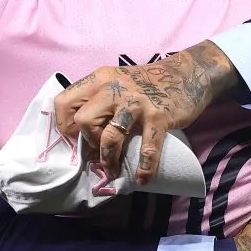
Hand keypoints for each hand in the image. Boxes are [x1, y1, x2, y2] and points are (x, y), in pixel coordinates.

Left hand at [54, 40, 240, 182]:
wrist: (187, 73)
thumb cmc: (146, 83)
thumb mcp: (115, 81)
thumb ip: (98, 99)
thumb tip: (81, 134)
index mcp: (99, 79)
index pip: (64, 102)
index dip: (65, 125)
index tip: (77, 138)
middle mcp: (114, 87)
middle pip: (83, 120)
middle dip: (89, 141)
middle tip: (99, 149)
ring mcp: (137, 102)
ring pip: (110, 136)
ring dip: (109, 158)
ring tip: (114, 169)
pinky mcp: (158, 116)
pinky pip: (147, 148)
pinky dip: (144, 167)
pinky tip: (143, 177)